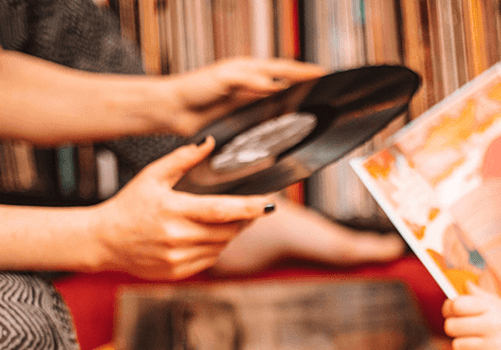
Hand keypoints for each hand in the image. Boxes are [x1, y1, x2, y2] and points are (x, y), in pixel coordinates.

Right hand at [91, 138, 273, 279]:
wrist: (103, 240)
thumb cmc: (127, 206)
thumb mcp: (151, 176)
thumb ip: (182, 159)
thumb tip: (208, 142)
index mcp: (173, 210)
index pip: (221, 210)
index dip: (248, 207)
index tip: (268, 203)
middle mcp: (177, 237)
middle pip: (227, 230)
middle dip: (244, 219)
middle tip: (252, 208)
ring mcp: (177, 258)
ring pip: (221, 246)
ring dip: (231, 233)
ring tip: (227, 219)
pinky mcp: (177, 272)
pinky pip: (210, 260)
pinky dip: (216, 247)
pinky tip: (207, 235)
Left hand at [166, 58, 325, 135]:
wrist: (175, 110)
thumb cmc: (194, 88)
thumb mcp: (225, 78)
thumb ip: (249, 80)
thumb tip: (274, 85)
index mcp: (250, 70)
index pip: (284, 69)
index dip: (304, 71)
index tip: (324, 72)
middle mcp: (252, 86)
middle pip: (286, 84)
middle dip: (306, 86)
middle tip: (326, 90)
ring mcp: (248, 103)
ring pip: (279, 103)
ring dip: (295, 106)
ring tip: (314, 109)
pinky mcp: (242, 120)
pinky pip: (267, 121)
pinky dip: (280, 122)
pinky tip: (287, 128)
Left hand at [442, 288, 500, 349]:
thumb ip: (485, 298)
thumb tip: (465, 286)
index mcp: (495, 309)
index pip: (457, 304)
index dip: (449, 308)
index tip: (451, 311)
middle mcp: (493, 327)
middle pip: (451, 327)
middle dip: (454, 327)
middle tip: (463, 329)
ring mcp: (494, 348)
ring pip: (457, 347)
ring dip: (464, 346)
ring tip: (477, 343)